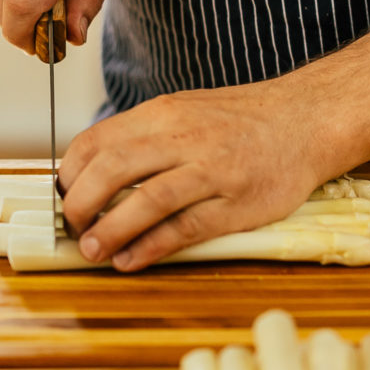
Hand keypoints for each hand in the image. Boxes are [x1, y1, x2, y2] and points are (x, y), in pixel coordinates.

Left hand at [58, 72, 331, 270]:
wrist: (307, 119)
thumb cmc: (243, 121)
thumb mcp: (186, 110)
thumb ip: (144, 137)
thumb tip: (94, 172)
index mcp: (163, 114)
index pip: (96, 141)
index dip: (69, 174)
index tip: (63, 197)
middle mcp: (183, 138)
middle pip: (112, 170)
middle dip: (80, 205)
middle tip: (73, 228)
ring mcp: (212, 171)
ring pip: (146, 201)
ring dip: (111, 231)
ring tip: (93, 251)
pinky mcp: (236, 204)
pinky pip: (185, 228)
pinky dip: (151, 247)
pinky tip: (132, 259)